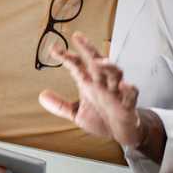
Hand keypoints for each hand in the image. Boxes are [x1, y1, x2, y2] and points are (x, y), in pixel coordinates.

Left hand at [38, 32, 143, 147]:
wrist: (120, 134)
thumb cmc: (101, 119)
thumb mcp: (76, 113)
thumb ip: (60, 105)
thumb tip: (41, 96)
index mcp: (89, 84)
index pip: (77, 66)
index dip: (66, 57)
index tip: (53, 48)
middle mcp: (102, 85)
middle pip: (96, 62)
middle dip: (88, 49)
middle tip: (78, 38)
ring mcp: (115, 93)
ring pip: (115, 74)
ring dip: (108, 67)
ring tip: (99, 62)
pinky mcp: (127, 106)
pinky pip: (130, 95)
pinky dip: (128, 90)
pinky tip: (124, 85)